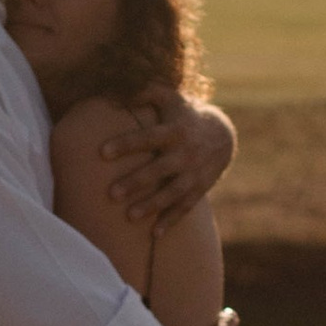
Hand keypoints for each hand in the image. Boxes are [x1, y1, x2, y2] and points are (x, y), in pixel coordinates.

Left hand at [100, 89, 235, 228]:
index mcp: (174, 131)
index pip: (147, 138)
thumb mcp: (170, 98)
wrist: (223, 134)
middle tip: (111, 194)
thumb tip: (118, 90)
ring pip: (172, 192)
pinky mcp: (199, 189)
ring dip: (152, 205)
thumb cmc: (184, 114)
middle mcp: (185, 154)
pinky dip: (172, 221)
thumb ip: (146, 92)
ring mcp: (194, 174)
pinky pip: (185, 207)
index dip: (125, 144)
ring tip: (129, 217)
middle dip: (136, 182)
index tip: (102, 153)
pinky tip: (155, 235)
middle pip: (158, 170)